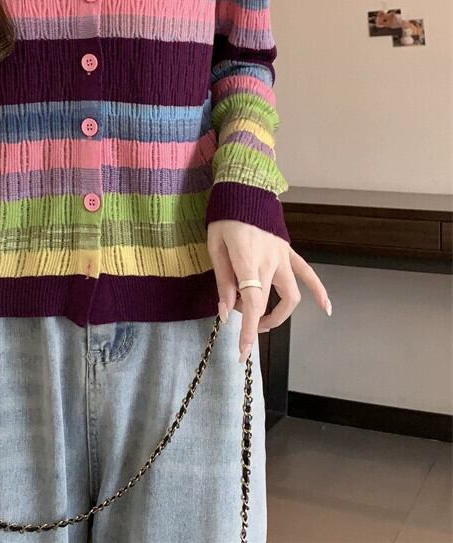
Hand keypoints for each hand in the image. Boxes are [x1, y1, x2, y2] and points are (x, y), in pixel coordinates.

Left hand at [207, 220, 330, 361]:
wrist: (244, 191)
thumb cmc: (225, 218)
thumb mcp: (214, 247)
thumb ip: (223, 281)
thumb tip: (225, 312)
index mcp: (248, 261)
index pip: (251, 304)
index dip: (247, 330)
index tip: (242, 351)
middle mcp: (270, 262)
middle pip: (266, 303)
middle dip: (252, 322)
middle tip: (238, 326)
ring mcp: (283, 258)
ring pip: (291, 295)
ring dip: (280, 314)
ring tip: (264, 323)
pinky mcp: (289, 252)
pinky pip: (307, 273)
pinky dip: (319, 290)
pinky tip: (327, 308)